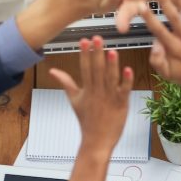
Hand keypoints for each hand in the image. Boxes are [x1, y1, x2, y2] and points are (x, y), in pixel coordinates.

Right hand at [48, 36, 133, 153]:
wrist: (96, 141)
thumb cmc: (87, 121)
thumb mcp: (74, 100)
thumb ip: (65, 82)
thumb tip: (53, 71)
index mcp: (87, 89)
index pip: (84, 68)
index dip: (84, 54)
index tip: (84, 40)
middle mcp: (97, 92)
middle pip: (97, 70)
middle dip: (97, 54)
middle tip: (97, 38)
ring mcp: (109, 98)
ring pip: (110, 78)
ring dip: (111, 65)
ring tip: (111, 51)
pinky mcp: (121, 104)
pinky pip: (124, 91)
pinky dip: (126, 81)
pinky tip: (128, 70)